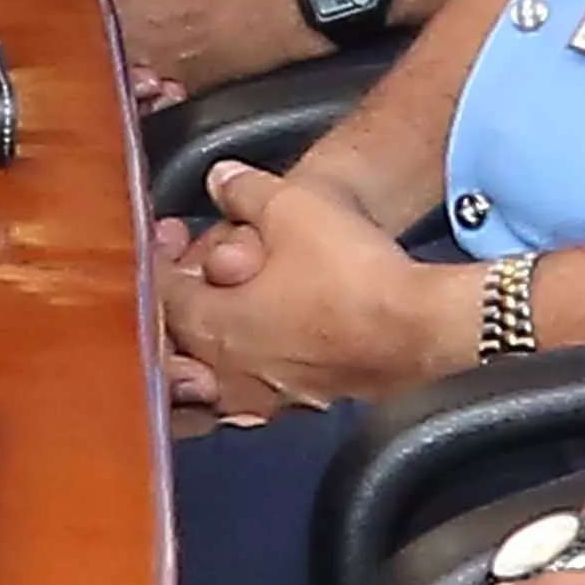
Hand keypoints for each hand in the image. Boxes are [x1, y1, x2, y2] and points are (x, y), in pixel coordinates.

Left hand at [164, 163, 477, 422]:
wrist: (424, 325)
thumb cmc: (354, 270)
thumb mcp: (291, 205)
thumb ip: (243, 190)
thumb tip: (220, 179)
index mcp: (212, 327)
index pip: (161, 296)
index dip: (160, 258)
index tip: (172, 235)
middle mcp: (231, 372)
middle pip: (182, 340)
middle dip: (184, 299)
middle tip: (197, 269)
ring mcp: (270, 396)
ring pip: (218, 372)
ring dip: (214, 338)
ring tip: (229, 305)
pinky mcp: (308, 405)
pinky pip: (260, 389)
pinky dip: (253, 364)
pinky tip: (272, 339)